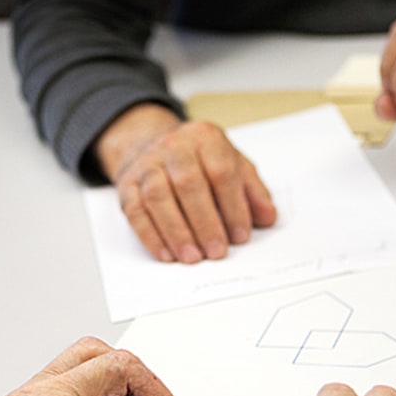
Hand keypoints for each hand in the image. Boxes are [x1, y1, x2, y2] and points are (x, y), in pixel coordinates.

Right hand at [93, 103, 276, 263]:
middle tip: (216, 251)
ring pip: (158, 197)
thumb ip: (252, 191)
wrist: (153, 146)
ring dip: (177, 232)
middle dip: (205, 223)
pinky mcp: (128, 184)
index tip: (240, 235)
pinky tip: (167, 254)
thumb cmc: (199, 161)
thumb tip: (267, 218)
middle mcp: (174, 146)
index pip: (222, 172)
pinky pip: (136, 211)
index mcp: (206, 138)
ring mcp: (147, 164)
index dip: (233, 206)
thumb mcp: (232, 165)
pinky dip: (151, 236)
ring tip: (193, 257)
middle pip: (188, 184)